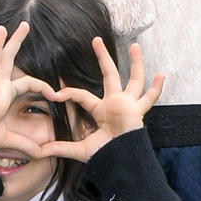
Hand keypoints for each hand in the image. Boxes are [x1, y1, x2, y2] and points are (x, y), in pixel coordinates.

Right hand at [0, 22, 50, 150]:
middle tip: (24, 24)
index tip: (58, 95)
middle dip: (16, 42)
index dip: (44, 86)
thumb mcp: (11, 140)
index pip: (27, 82)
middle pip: (8, 59)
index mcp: (3, 95)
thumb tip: (41, 153)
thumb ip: (26, 144)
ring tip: (2, 27)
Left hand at [45, 38, 164, 159]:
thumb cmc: (102, 155)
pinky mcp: (137, 110)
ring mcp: (128, 104)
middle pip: (110, 75)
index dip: (69, 92)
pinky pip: (149, 98)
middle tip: (95, 39)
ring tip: (135, 45)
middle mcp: (115, 103)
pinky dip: (157, 88)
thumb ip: (59, 147)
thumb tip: (38, 151)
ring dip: (136, 63)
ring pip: (134, 80)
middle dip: (103, 57)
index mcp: (101, 111)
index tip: (56, 94)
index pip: (82, 95)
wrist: (118, 162)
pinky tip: (162, 74)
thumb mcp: (78, 149)